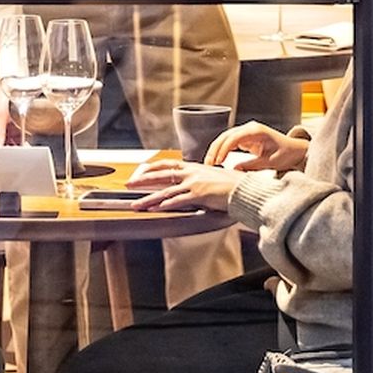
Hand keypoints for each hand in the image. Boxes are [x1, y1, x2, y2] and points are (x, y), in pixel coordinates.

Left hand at [126, 159, 243, 211]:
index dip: (152, 167)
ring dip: (148, 199)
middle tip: (129, 184)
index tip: (141, 170)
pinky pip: (177, 201)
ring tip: (136, 204)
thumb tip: (190, 185)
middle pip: (161, 175)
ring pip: (165, 191)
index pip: (168, 164)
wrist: (244, 189)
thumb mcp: (212, 176)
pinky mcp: (199, 195)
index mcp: (194, 167)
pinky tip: (155, 209)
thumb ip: (199, 179)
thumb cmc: (231, 185)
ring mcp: (194, 183)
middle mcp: (192, 173)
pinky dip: (164, 205)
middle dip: (142, 180)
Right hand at [204, 121, 308, 169]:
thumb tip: (234, 171)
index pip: (234, 138)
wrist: (294, 150)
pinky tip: (216, 161)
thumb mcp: (270, 162)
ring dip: (216, 150)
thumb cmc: (286, 154)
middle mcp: (249, 128)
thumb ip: (252, 166)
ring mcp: (246, 132)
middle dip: (215, 150)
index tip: (217, 162)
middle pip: (225, 136)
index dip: (223, 150)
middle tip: (208, 165)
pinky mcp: (245, 138)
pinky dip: (221, 151)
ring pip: (224, 139)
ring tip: (209, 164)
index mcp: (256, 131)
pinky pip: (229, 142)